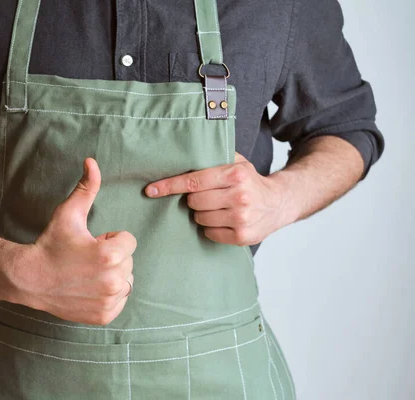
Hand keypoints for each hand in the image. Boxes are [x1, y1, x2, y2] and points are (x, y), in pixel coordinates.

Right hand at [29, 158, 136, 325]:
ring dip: (112, 275)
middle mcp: (113, 280)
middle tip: (85, 259)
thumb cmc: (50, 244)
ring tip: (87, 273)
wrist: (30, 278)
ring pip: (126, 280)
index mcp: (110, 255)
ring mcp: (109, 300)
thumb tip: (92, 161)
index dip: (110, 238)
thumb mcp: (68, 213)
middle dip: (112, 257)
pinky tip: (88, 287)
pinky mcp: (104, 315)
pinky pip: (121, 300)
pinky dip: (109, 294)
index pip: (129, 240)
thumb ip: (86, 188)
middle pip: (128, 261)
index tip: (91, 243)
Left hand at [144, 153, 291, 245]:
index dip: (168, 186)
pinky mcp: (242, 236)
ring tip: (217, 208)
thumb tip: (181, 153)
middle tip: (206, 196)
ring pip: (200, 218)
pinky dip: (211, 228)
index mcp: (235, 174)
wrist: (279, 203)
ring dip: (202, 214)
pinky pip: (210, 233)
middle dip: (194, 200)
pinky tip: (223, 220)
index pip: (192, 181)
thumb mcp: (237, 162)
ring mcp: (241, 218)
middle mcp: (239, 196)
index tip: (151, 190)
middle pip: (194, 202)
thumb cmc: (250, 181)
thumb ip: (213, 157)